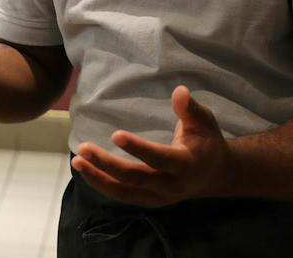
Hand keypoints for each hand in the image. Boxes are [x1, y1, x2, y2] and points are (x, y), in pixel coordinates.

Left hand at [72, 86, 232, 206]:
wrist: (215, 175)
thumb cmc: (206, 141)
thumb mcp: (204, 122)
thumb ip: (190, 109)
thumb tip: (180, 91)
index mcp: (186, 164)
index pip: (159, 158)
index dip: (138, 148)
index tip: (115, 134)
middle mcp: (171, 185)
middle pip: (136, 178)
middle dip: (108, 165)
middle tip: (84, 148)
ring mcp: (160, 197)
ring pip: (125, 193)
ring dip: (99, 178)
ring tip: (77, 162)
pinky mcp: (149, 200)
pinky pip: (123, 196)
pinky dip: (103, 185)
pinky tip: (86, 171)